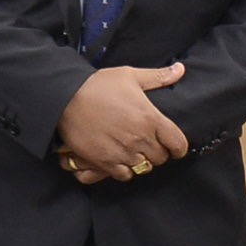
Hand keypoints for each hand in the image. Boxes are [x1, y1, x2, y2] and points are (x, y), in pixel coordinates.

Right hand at [56, 62, 189, 181]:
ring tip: (134, 151)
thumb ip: (158, 76)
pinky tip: (121, 159)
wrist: (65, 98)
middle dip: (158, 152)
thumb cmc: (98, 84)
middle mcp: (140, 138)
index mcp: (150, 118)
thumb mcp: (130, 75)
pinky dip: (125, 170)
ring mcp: (123, 152)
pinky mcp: (105, 161)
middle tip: (150, 144)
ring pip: (144, 167)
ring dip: (141, 160)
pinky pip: (125, 175)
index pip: (178, 143)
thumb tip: (180, 70)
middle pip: (161, 158)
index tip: (174, 145)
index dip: (179, 146)